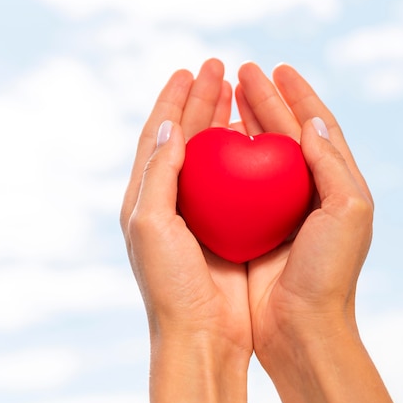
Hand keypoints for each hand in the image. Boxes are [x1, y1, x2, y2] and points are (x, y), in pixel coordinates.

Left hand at [120, 59, 251, 402]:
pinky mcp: (230, 227)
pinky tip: (258, 139)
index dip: (171, 100)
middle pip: (186, 138)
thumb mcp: (150, 223)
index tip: (189, 69)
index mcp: (145, 197)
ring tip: (237, 92)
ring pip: (214, 156)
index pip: (157, 135)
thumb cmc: (170, 283)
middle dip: (200, 101)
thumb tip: (169, 125)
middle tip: (218, 69)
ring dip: (222, 121)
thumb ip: (157, 173)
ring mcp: (203, 213)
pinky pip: (238, 181)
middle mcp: (172, 200)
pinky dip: (245, 154)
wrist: (202, 334)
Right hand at [236, 62, 397, 402]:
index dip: (300, 94)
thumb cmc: (328, 271)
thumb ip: (333, 163)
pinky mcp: (254, 226)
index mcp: (338, 183)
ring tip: (227, 94)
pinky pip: (238, 182)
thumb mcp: (347, 212)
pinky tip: (213, 142)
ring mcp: (280, 208)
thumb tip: (313, 121)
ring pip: (260, 153)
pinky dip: (228, 158)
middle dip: (268, 99)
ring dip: (247, 121)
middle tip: (244, 70)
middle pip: (287, 132)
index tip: (278, 68)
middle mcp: (309, 191)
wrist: (301, 326)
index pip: (318, 126)